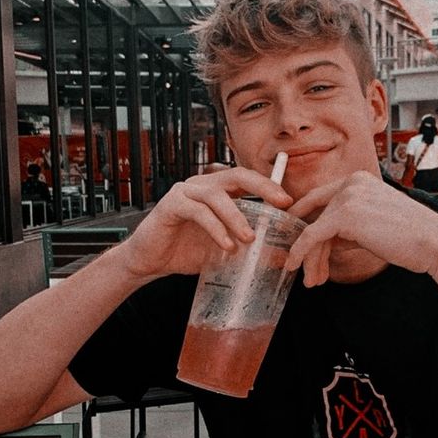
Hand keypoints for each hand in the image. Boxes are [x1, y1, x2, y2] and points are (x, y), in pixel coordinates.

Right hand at [118, 168, 292, 280]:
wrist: (149, 261)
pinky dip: (215, 228)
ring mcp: (186, 192)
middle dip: (262, 187)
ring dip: (236, 217)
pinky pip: (198, 211)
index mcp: (218, 191)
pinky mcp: (171, 204)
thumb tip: (280, 258)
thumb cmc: (186, 252)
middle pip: (236, 175)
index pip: (247, 180)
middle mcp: (203, 185)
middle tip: (281, 204)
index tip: (289, 202)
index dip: (269, 186)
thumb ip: (247, 248)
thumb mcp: (223, 250)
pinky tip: (227, 246)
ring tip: (249, 238)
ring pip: (217, 195)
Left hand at [285, 172, 437, 285]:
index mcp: (359, 180)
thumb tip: (323, 242)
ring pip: (313, 230)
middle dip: (308, 248)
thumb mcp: (373, 225)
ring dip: (310, 259)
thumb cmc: (410, 238)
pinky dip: (300, 253)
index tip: (292, 239)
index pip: (320, 198)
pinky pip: (311, 236)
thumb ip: (348, 227)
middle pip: (315, 217)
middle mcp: (351, 183)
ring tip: (313, 281)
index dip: (302, 219)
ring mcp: (347, 197)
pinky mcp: (343, 215)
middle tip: (307, 272)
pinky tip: (296, 267)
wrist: (433, 243)